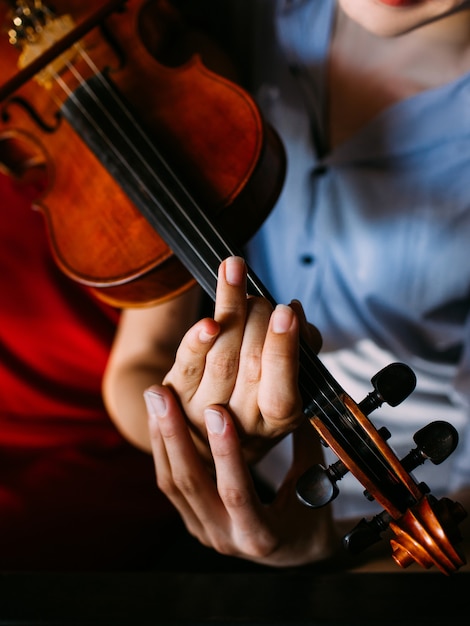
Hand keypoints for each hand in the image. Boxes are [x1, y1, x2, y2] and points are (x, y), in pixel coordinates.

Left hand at [144, 385, 338, 566]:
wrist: (297, 553)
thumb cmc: (313, 518)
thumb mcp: (317, 486)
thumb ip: (305, 444)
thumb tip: (295, 398)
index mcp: (260, 536)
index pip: (236, 493)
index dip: (225, 452)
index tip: (217, 411)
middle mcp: (226, 538)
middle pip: (190, 485)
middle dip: (174, 435)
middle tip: (162, 396)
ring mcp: (205, 531)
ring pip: (172, 484)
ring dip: (162, 438)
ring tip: (156, 399)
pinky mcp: (193, 522)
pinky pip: (171, 486)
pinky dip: (163, 450)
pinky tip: (159, 420)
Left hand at [162, 256, 321, 462]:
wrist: (206, 430)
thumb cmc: (257, 396)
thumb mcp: (288, 380)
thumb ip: (300, 349)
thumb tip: (295, 312)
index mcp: (278, 419)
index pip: (281, 389)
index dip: (283, 347)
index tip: (286, 311)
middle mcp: (241, 420)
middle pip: (252, 364)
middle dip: (259, 319)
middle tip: (263, 300)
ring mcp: (205, 409)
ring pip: (222, 357)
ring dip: (231, 310)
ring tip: (236, 274)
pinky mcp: (178, 394)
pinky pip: (188, 364)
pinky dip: (197, 340)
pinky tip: (208, 320)